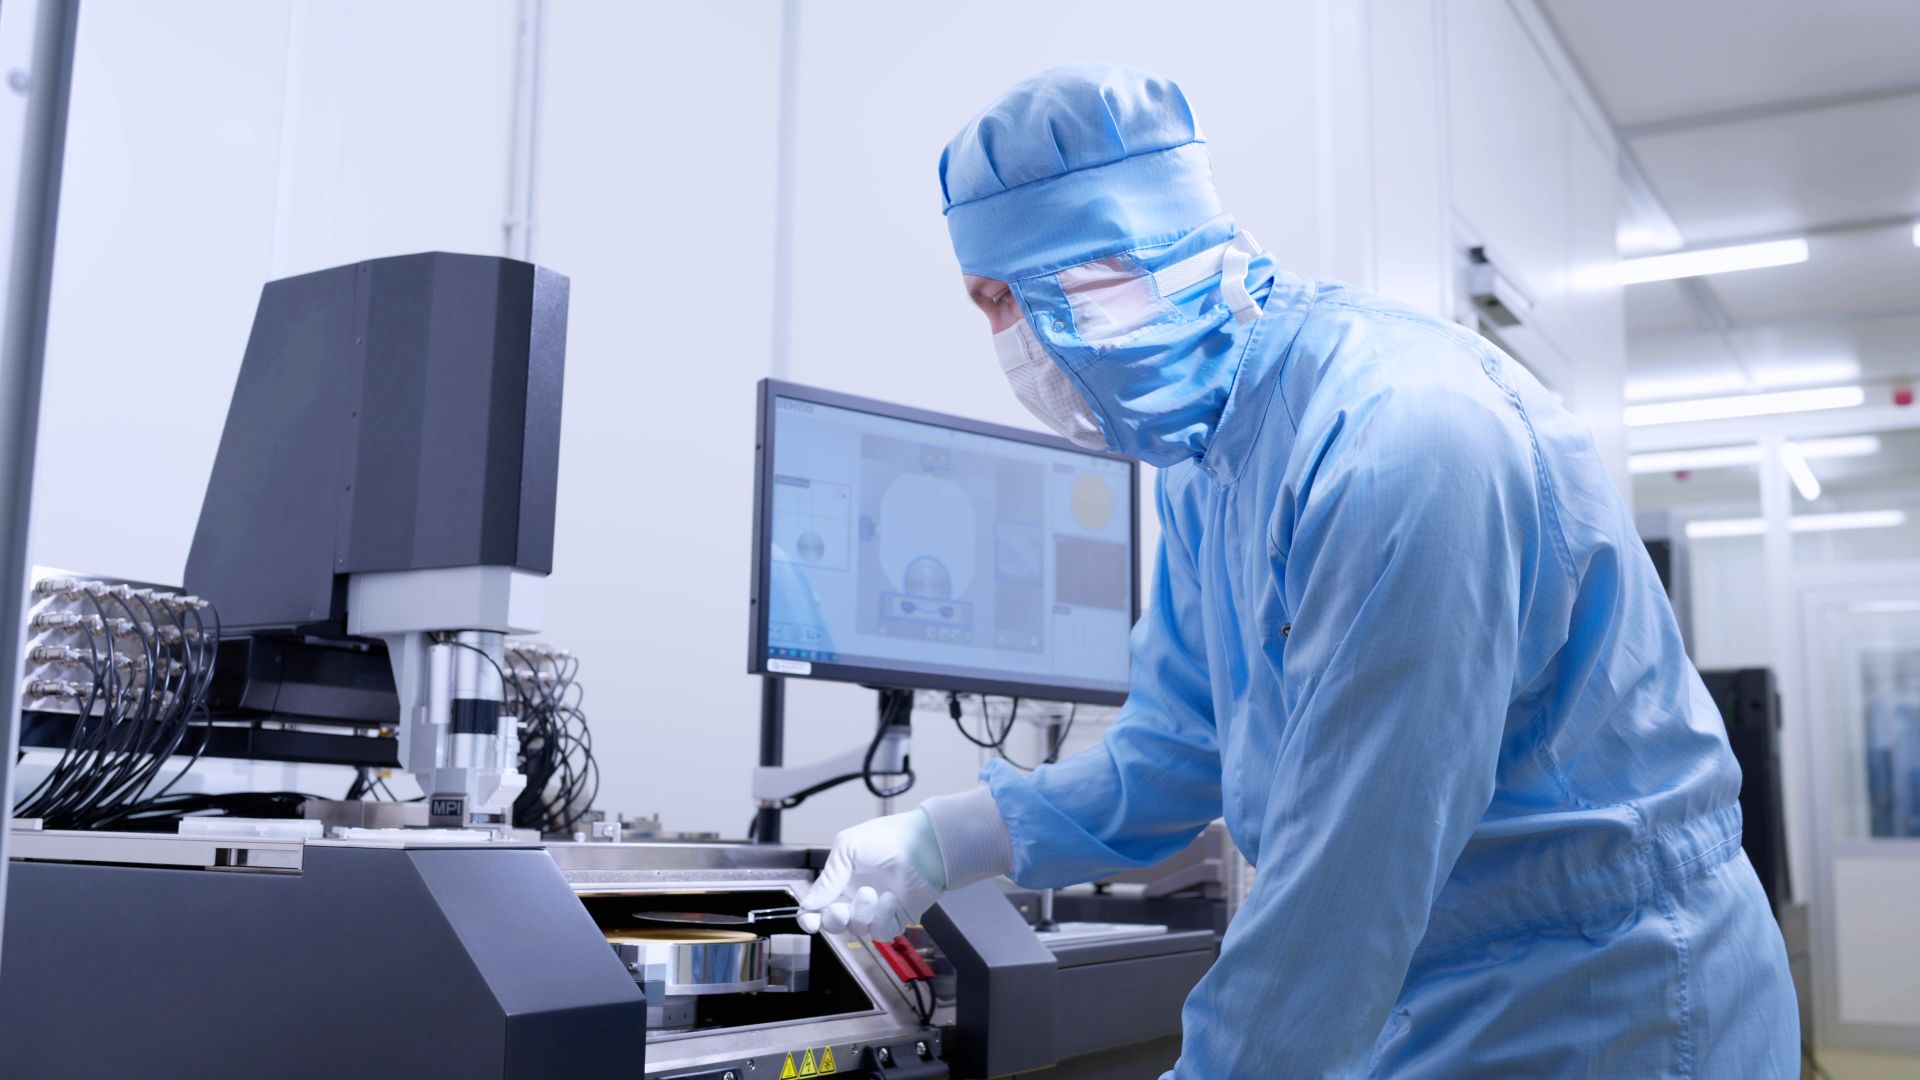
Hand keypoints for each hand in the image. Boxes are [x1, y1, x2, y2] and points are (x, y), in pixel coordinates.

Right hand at [797, 809, 946, 938]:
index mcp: (840, 882)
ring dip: (862, 914)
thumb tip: (809, 904)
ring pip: (858, 929)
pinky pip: (881, 931)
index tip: (810, 921)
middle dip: (833, 920)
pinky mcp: (896, 918)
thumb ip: (827, 878)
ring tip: (872, 892)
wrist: (924, 844)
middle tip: (840, 909)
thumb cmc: (887, 838)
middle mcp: (855, 898)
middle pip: (834, 924)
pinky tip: (890, 899)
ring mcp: (876, 910)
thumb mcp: (848, 848)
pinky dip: (883, 917)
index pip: (816, 908)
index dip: (809, 918)